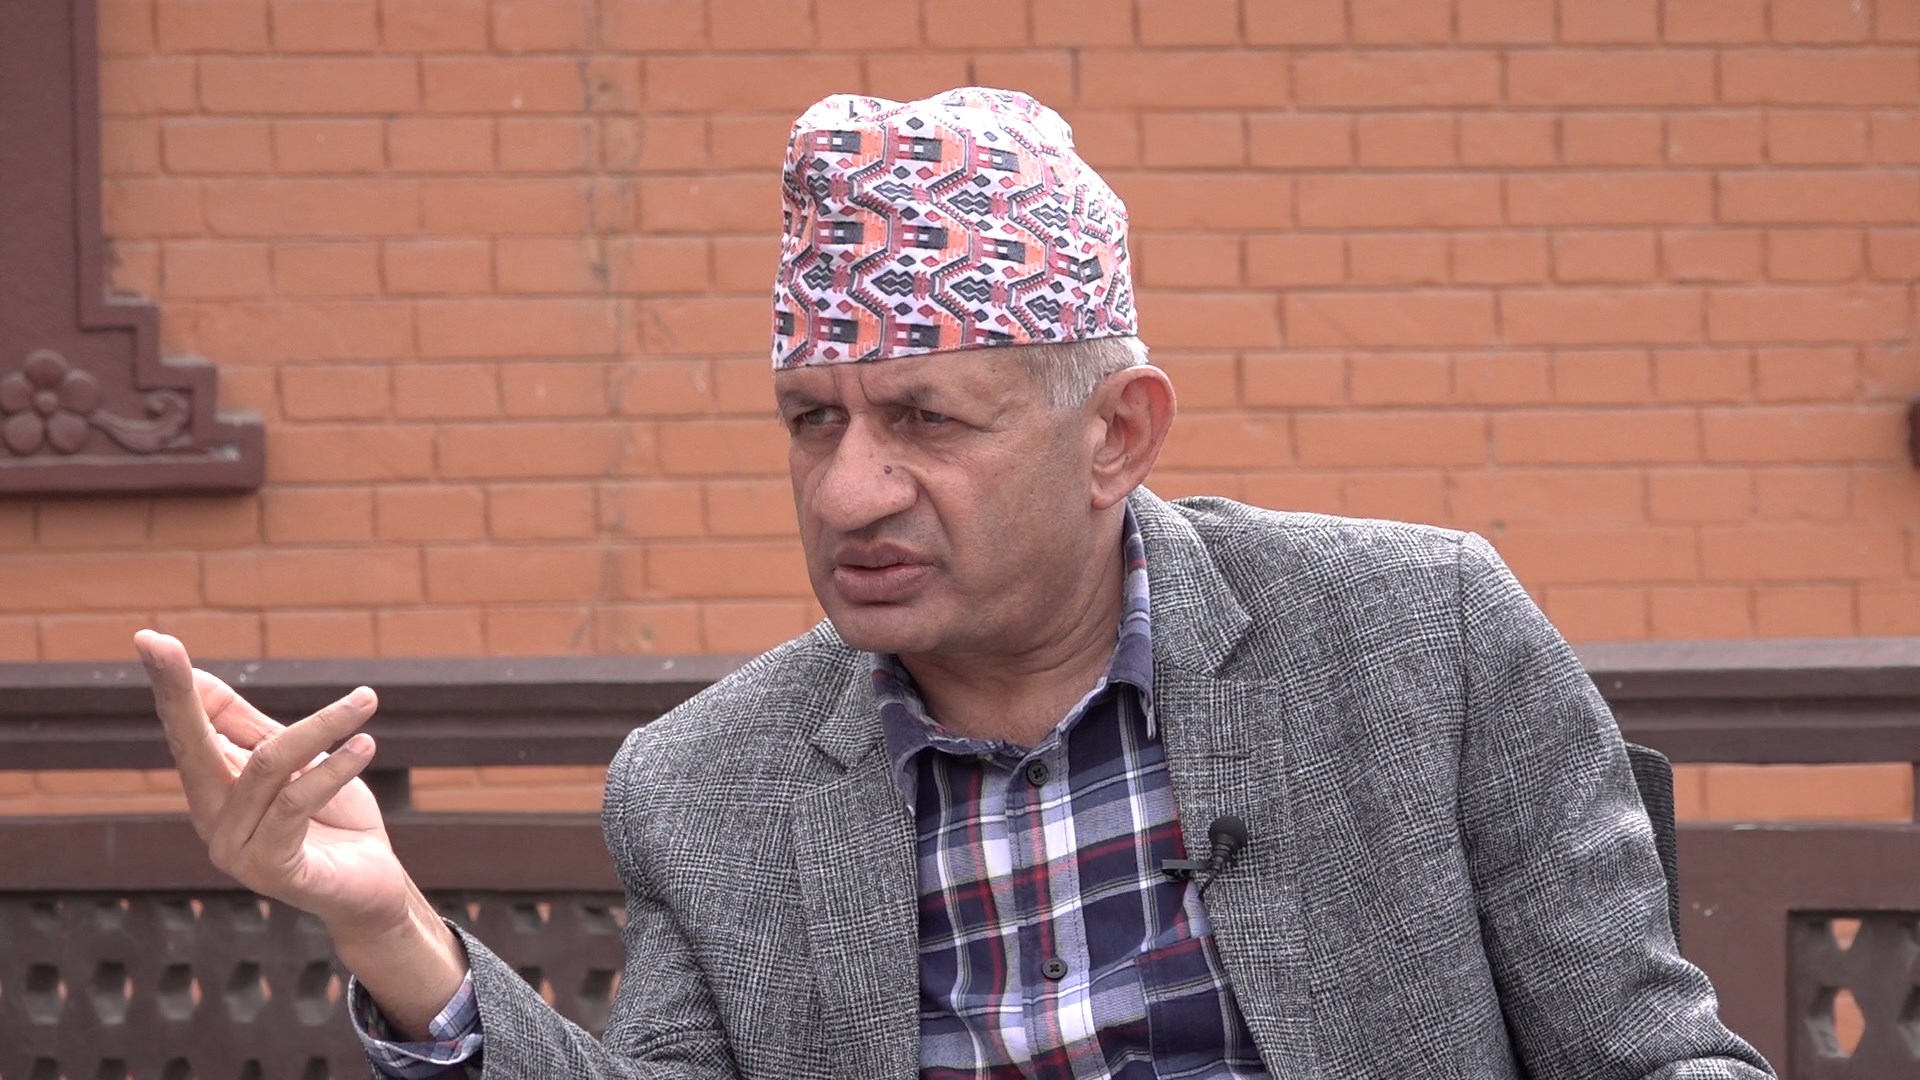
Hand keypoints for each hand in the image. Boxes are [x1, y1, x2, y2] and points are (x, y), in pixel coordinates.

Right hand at [135, 629, 414, 937]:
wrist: (375, 887)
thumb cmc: (335, 821)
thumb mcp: (299, 762)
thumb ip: (252, 728)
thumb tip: (201, 678)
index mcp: (212, 790)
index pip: (185, 731)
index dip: (170, 686)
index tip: (148, 636)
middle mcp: (211, 821)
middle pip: (194, 745)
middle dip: (182, 691)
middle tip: (160, 639)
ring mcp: (235, 851)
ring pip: (267, 765)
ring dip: (322, 727)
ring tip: (365, 703)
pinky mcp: (271, 872)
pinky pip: (296, 804)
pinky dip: (334, 769)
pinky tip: (366, 745)